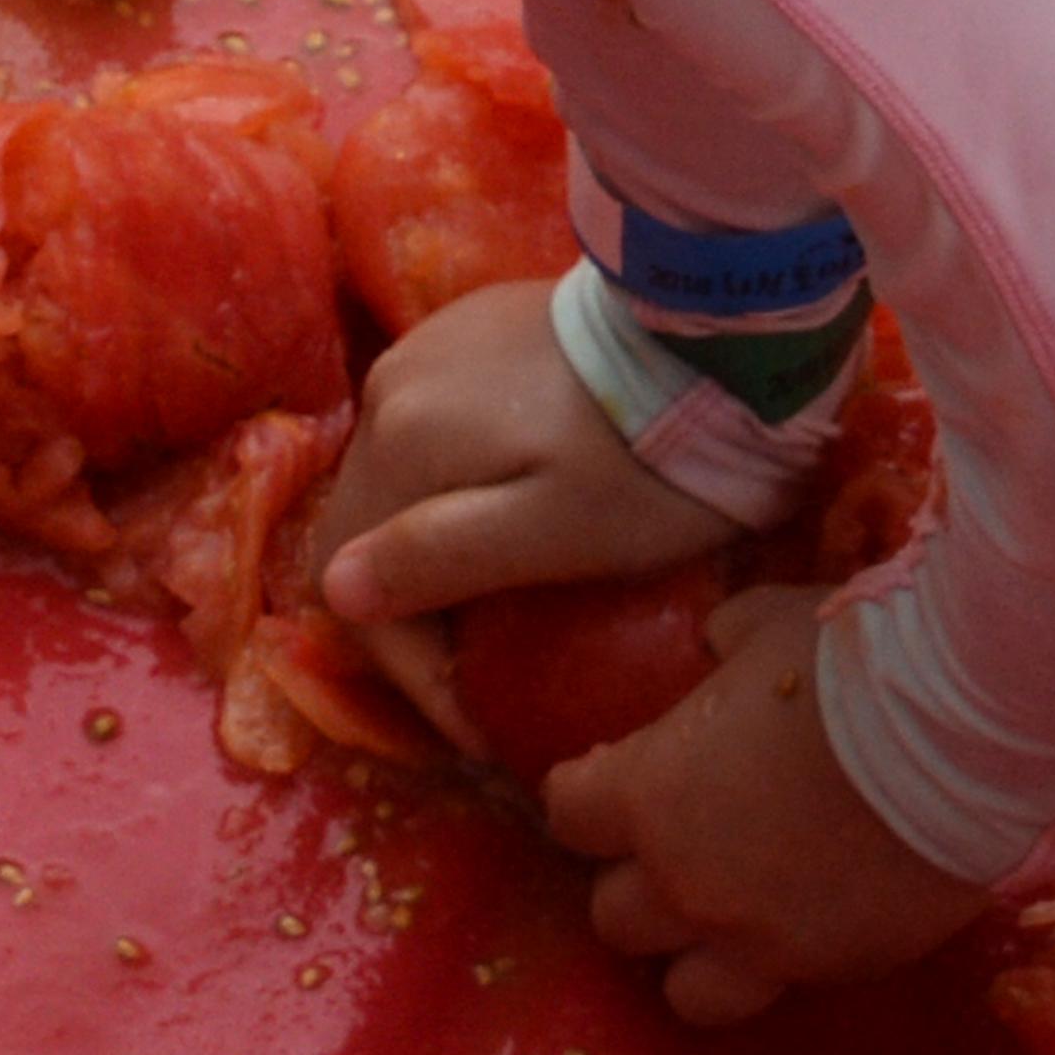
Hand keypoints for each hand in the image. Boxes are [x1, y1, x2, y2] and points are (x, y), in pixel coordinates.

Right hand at [307, 278, 740, 749]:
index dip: (406, 668)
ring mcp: (430, 347)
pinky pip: (435, 429)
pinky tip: (515, 512)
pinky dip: (456, 489)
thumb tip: (336, 589)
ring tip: (499, 606)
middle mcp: (391, 386)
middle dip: (415, 614)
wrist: (719, 331)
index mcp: (400, 441)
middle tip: (486, 678)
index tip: (478, 728)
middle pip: (367, 525)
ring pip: (399, 477)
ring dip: (433, 548)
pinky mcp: (474, 327)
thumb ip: (437, 557)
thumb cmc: (647, 457)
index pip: (349, 577)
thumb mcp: (553, 532)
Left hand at [542, 587, 995, 1022]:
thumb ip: (724, 643)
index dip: (585, 795)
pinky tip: (813, 915)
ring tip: (727, 914)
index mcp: (649, 794)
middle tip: (674, 846)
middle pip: (614, 917)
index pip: (570, 815)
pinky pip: (785, 988)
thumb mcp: (764, 625)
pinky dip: (784, 959)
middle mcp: (688, 884)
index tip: (608, 777)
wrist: (959, 732)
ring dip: (694, 953)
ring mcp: (761, 940)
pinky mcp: (835, 968)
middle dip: (635, 881)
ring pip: (686, 991)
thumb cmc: (847, 664)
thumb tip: (717, 642)